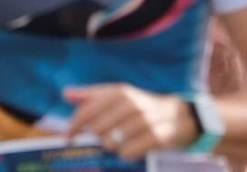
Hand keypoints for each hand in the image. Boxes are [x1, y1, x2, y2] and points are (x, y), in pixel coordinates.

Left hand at [64, 84, 196, 161]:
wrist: (181, 116)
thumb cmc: (142, 106)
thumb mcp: (118, 95)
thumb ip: (92, 96)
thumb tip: (66, 94)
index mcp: (119, 92)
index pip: (87, 111)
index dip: (74, 126)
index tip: (68, 137)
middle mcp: (131, 104)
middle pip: (97, 130)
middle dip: (98, 137)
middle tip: (109, 135)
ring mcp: (144, 121)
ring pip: (111, 143)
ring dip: (113, 146)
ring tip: (123, 140)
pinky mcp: (156, 138)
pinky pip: (128, 153)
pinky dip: (127, 153)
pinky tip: (134, 147)